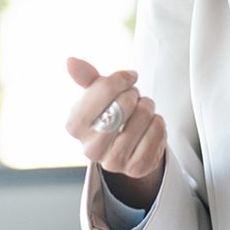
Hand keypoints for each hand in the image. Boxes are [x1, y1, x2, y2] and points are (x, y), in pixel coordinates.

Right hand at [65, 57, 166, 207]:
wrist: (128, 146)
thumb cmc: (111, 114)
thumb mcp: (98, 94)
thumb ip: (86, 77)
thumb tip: (71, 61)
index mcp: (74, 126)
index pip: (102, 90)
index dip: (120, 79)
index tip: (129, 77)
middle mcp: (90, 148)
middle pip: (123, 106)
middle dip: (135, 96)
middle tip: (134, 98)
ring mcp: (113, 161)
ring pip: (143, 119)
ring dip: (149, 109)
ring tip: (143, 111)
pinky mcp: (136, 169)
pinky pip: (157, 135)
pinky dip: (159, 125)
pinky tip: (151, 127)